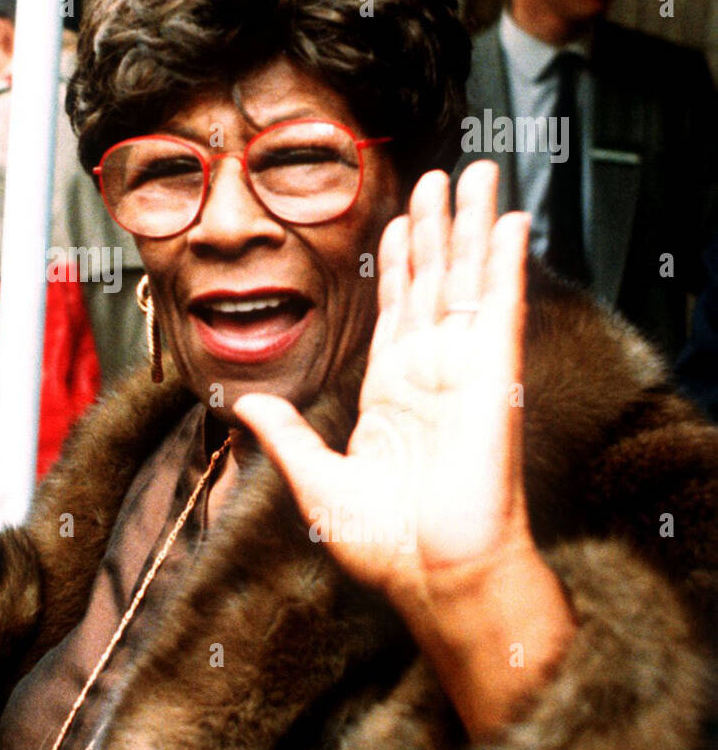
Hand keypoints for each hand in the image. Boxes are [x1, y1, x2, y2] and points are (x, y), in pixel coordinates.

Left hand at [235, 162, 572, 736]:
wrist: (429, 575)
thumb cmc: (382, 543)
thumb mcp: (313, 479)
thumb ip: (282, 433)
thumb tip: (243, 402)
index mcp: (390, 392)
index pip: (395, 309)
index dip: (397, 262)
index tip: (397, 219)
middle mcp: (429, 373)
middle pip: (433, 281)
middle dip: (436, 227)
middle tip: (438, 175)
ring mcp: (462, 371)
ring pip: (466, 281)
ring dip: (469, 227)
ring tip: (472, 175)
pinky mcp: (491, 378)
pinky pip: (500, 309)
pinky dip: (504, 263)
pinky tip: (506, 222)